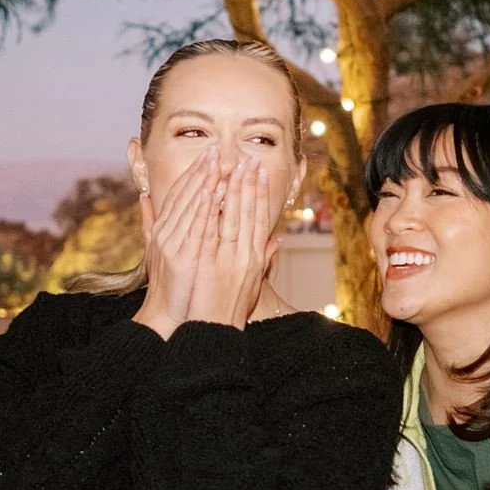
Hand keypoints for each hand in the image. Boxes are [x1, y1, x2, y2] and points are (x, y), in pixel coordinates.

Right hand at [131, 152, 217, 338]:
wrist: (167, 315)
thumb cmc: (169, 285)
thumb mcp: (157, 249)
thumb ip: (151, 221)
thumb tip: (143, 197)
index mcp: (163, 229)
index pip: (178, 194)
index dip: (191, 173)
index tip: (206, 155)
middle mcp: (166, 232)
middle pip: (184, 195)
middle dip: (199, 171)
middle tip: (215, 149)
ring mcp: (173, 243)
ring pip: (191, 206)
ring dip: (205, 183)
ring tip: (219, 163)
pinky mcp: (183, 256)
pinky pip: (197, 228)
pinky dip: (206, 209)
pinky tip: (216, 193)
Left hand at [185, 158, 281, 327]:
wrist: (214, 331)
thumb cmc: (229, 309)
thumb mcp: (253, 283)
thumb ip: (264, 258)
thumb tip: (278, 240)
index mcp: (254, 257)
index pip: (260, 217)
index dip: (261, 192)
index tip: (260, 171)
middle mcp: (246, 255)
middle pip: (249, 211)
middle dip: (249, 182)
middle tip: (249, 158)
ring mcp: (229, 258)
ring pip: (233, 215)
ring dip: (233, 188)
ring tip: (231, 164)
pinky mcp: (212, 263)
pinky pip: (212, 230)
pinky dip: (213, 208)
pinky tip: (211, 189)